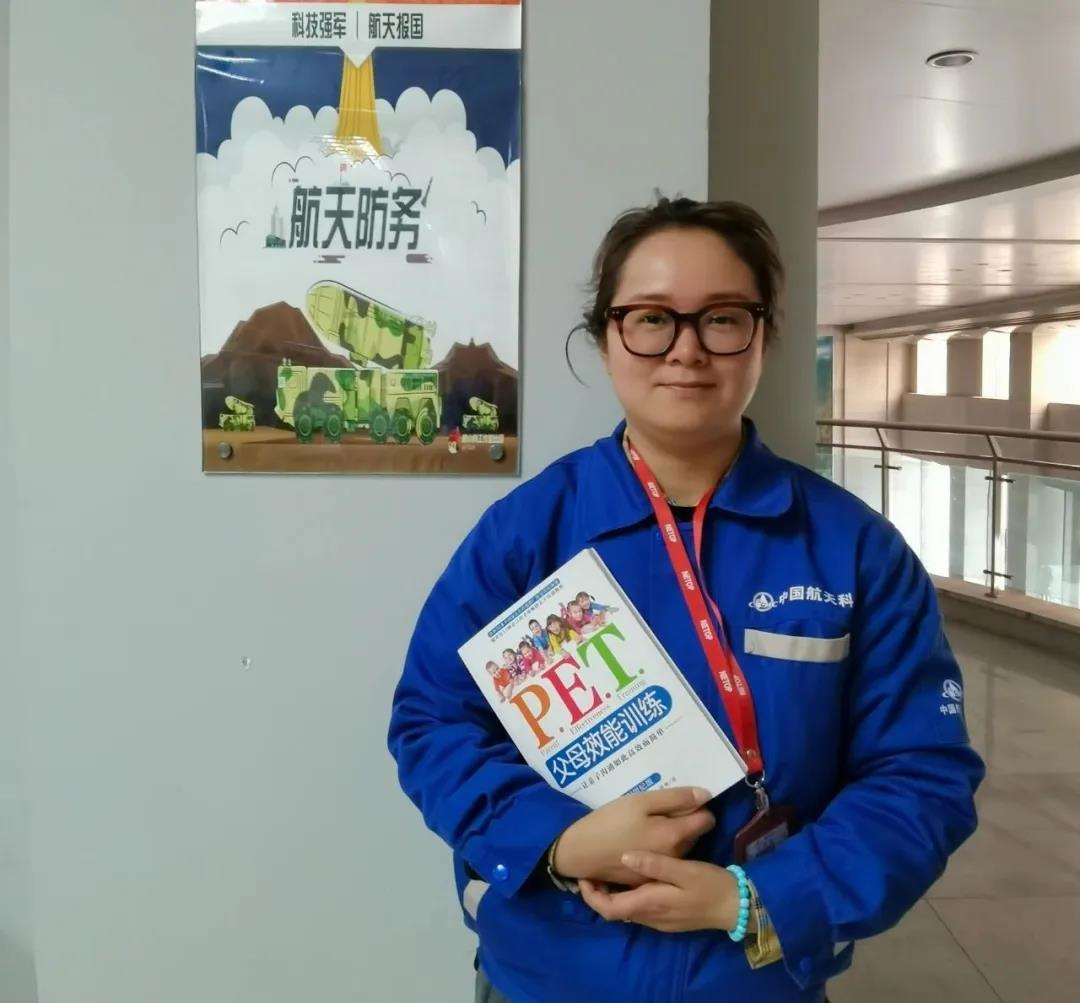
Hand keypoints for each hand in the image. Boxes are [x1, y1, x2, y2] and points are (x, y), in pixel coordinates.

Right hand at [553, 787, 714, 886]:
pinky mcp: (651, 877)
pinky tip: (639, 840)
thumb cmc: (610, 821)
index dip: (696, 807)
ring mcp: (663, 870)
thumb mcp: (641, 801)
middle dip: (682, 820)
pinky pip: (665, 858)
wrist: (582, 852)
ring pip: (680, 846)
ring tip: (645, 823)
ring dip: (671, 834)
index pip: (707, 820)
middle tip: (655, 810)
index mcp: (675, 835)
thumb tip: (705, 795)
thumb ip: (675, 798)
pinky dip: (659, 848)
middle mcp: (675, 856)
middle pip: (693, 833)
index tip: (677, 801)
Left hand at [579, 852, 745, 932]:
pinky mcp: (669, 917)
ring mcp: (660, 920)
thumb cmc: (710, 886)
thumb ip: (654, 864)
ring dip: (615, 894)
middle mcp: (651, 916)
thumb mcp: (683, 870)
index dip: (591, 897)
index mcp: (650, 903)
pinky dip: (631, 895)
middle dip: (600, 893)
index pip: (609, 909)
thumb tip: (625, 857)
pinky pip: (642, 908)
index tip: (583, 878)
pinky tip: (637, 876)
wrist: (737, 907)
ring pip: (628, 909)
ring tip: (611, 868)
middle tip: (594, 870)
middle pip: (615, 910)